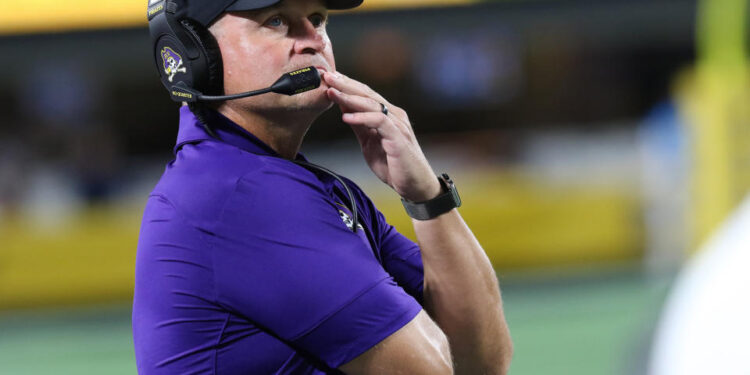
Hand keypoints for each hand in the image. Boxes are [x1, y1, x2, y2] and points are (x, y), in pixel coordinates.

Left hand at [322, 71, 440, 201]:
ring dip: (349, 97)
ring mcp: (397, 124)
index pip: (364, 94)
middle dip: (345, 84)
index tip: (327, 77)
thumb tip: (343, 109)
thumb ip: (360, 125)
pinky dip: (362, 117)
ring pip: (372, 104)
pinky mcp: (398, 137)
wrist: (415, 185)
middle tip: (326, 75)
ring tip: (332, 92)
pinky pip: (379, 121)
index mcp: (387, 115)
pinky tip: (346, 117)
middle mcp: (394, 115)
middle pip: (367, 93)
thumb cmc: (394, 165)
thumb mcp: (370, 142)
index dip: (346, 85)